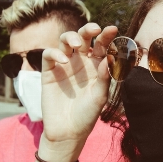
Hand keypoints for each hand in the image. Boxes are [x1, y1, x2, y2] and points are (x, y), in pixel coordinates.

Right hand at [40, 23, 118, 155]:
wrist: (67, 132)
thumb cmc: (87, 115)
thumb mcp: (99, 97)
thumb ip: (105, 78)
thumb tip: (111, 58)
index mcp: (96, 66)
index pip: (101, 46)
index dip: (106, 36)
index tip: (113, 29)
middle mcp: (80, 62)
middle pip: (83, 38)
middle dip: (88, 30)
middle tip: (95, 29)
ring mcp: (64, 66)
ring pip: (65, 41)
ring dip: (71, 37)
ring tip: (78, 46)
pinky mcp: (49, 72)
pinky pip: (49, 55)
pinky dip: (55, 53)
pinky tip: (64, 61)